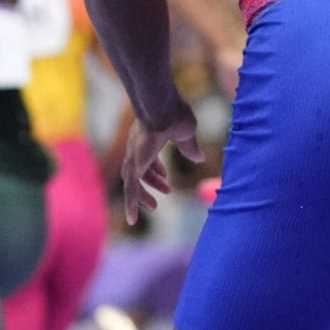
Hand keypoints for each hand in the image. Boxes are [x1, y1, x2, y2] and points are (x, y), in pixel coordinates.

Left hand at [120, 106, 201, 226]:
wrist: (161, 108)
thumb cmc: (174, 113)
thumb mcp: (186, 134)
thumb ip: (190, 147)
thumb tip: (199, 158)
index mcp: (148, 139)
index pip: (149, 159)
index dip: (157, 170)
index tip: (166, 179)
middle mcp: (136, 148)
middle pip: (138, 171)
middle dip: (150, 183)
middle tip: (161, 194)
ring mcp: (133, 157)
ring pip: (132, 183)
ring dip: (141, 197)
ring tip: (154, 207)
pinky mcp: (133, 166)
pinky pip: (130, 190)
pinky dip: (131, 205)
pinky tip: (132, 220)